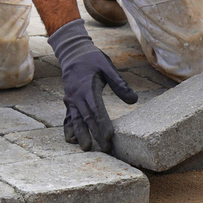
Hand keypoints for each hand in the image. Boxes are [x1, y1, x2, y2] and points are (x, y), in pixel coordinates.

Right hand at [48, 19, 137, 151]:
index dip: (102, 123)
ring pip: (76, 120)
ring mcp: (70, 100)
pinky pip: (69, 117)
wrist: (72, 53)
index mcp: (87, 88)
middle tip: (105, 149)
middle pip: (86, 118)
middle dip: (95, 134)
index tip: (109, 136)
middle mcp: (76, 96)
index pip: (96, 109)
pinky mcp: (69, 102)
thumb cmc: (92, 59)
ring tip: (85, 148)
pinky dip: (69, 129)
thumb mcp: (107, 66)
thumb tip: (133, 100)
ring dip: (81, 135)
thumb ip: (119, 83)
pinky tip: (71, 140)